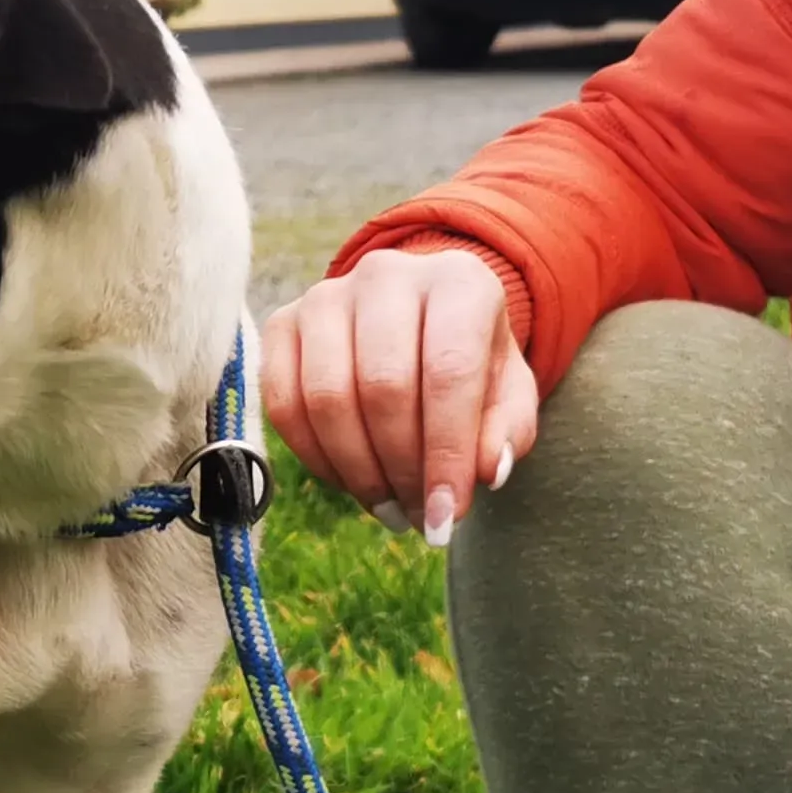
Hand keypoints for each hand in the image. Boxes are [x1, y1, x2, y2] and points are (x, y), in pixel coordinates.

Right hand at [262, 247, 539, 543]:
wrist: (416, 320)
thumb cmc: (467, 363)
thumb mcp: (507, 392)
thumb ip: (509, 430)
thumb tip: (489, 470)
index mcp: (458, 281)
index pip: (449, 372)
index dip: (446, 453)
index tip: (447, 517)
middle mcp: (386, 275)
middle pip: (383, 387)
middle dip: (400, 468)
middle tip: (416, 515)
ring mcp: (325, 296)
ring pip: (327, 399)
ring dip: (357, 470)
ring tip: (387, 503)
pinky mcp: (282, 324)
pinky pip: (283, 404)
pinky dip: (315, 458)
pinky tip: (348, 479)